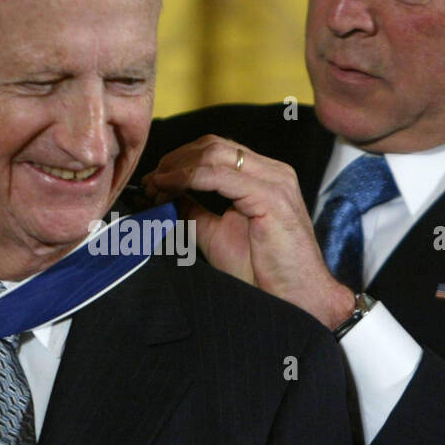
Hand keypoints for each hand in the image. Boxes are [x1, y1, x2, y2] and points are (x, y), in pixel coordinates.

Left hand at [142, 135, 355, 327]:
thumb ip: (195, 211)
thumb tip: (166, 196)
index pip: (215, 150)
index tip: (152, 182)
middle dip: (174, 161)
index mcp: (263, 176)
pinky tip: (169, 187)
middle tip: (148, 183)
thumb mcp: (217, 234)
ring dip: (178, 168)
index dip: (179, 161)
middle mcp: (272, 171)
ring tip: (155, 186)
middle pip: (212, 145)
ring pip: (215, 154)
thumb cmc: (263, 272)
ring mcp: (275, 180)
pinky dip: (190, 177)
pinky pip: (222, 176)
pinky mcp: (272, 196)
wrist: (296, 299)